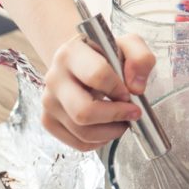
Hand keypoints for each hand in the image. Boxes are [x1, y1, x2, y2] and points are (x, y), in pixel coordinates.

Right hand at [40, 32, 155, 150]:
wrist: (80, 61)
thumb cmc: (105, 54)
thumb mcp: (128, 45)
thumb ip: (140, 58)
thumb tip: (136, 88)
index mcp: (71, 54)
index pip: (97, 75)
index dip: (119, 89)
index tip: (129, 92)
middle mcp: (54, 78)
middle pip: (84, 111)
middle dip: (116, 116)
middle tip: (132, 112)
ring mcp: (49, 102)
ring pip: (82, 131)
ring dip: (111, 131)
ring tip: (123, 121)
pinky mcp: (49, 121)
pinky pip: (78, 143)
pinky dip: (100, 141)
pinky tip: (108, 127)